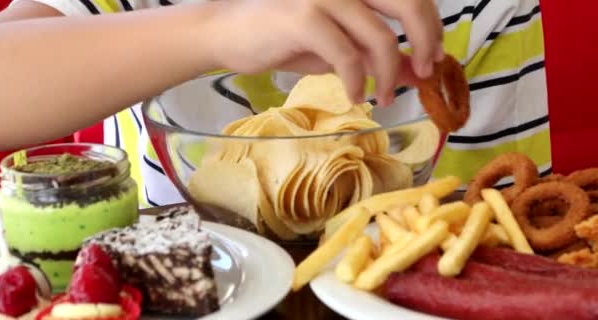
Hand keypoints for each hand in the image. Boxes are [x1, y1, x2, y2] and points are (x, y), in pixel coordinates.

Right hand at [203, 0, 442, 105]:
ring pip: (379, 36)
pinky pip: (346, 55)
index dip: (431, 25)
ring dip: (389, 74)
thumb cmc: (284, 37)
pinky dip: (357, 81)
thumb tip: (416, 70)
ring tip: (383, 98)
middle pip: (408, 2)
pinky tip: (354, 96)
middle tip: (425, 72)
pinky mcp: (303, 17)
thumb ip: (376, 53)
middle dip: (426, 41)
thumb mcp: (339, 46)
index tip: (433, 58)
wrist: (229, 33)